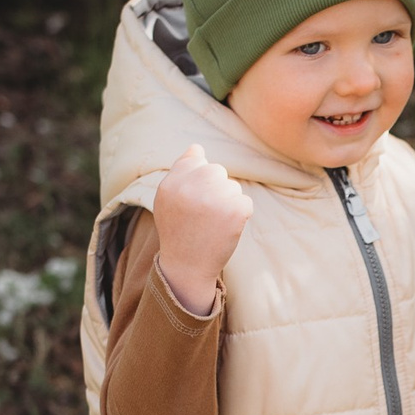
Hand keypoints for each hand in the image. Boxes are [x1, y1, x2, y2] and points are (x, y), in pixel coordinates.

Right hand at [150, 143, 250, 315]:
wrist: (188, 267)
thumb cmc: (179, 229)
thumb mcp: (168, 199)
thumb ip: (180, 171)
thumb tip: (198, 147)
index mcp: (172, 181)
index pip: (197, 159)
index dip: (198, 181)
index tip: (192, 202)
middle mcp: (191, 187)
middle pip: (217, 171)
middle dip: (215, 189)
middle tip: (203, 215)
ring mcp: (214, 198)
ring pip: (233, 187)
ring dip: (227, 204)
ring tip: (212, 225)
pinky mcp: (235, 211)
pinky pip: (245, 202)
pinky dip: (240, 216)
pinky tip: (224, 230)